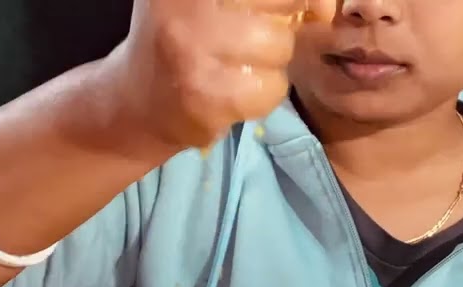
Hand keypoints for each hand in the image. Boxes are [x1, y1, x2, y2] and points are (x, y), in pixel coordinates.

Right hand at [105, 0, 336, 151]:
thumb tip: (326, 7)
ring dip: (272, 63)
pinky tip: (233, 93)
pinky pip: (270, 88)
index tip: (300, 9)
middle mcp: (186, 5)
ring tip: (239, 68)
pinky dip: (262, 94)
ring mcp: (192, 50)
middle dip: (280, 23)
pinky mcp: (206, 96)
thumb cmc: (184, 37)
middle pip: (282, 1)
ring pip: (280, 46)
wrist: (136, 100)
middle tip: (253, 39)